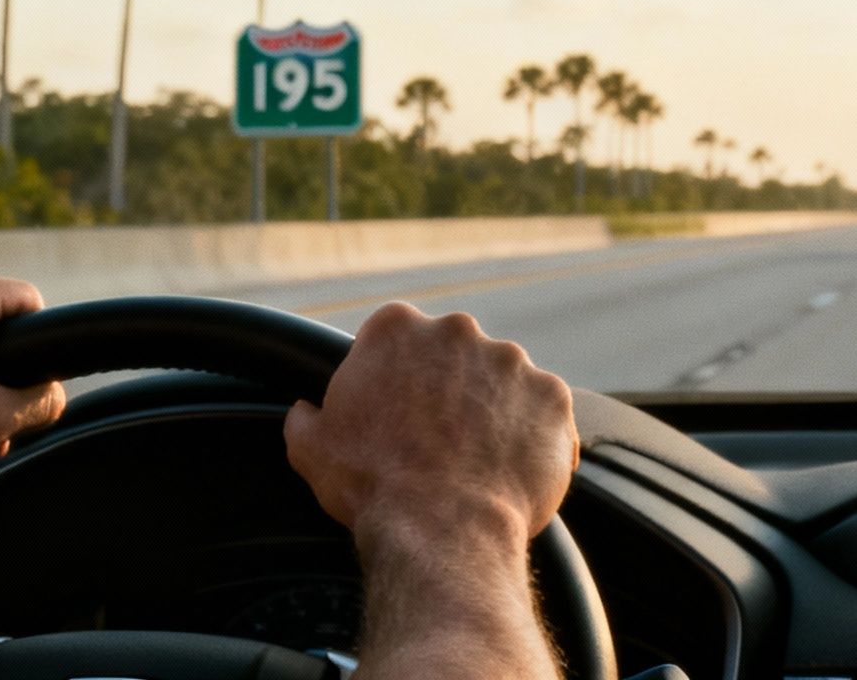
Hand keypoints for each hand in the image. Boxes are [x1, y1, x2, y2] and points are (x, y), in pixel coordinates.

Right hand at [283, 303, 577, 550]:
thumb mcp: (312, 449)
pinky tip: (514, 470)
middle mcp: (457, 330)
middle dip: (449, 390)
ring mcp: (511, 360)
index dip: (397, 379)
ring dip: (494, 410)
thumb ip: (306, 417)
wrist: (442, 529)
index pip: (396, 339)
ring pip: (502, 381)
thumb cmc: (373, 487)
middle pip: (453, 353)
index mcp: (395, 328)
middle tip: (439, 440)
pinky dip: (535, 436)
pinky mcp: (553, 395)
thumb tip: (303, 411)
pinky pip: (545, 413)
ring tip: (479, 461)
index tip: (399, 412)